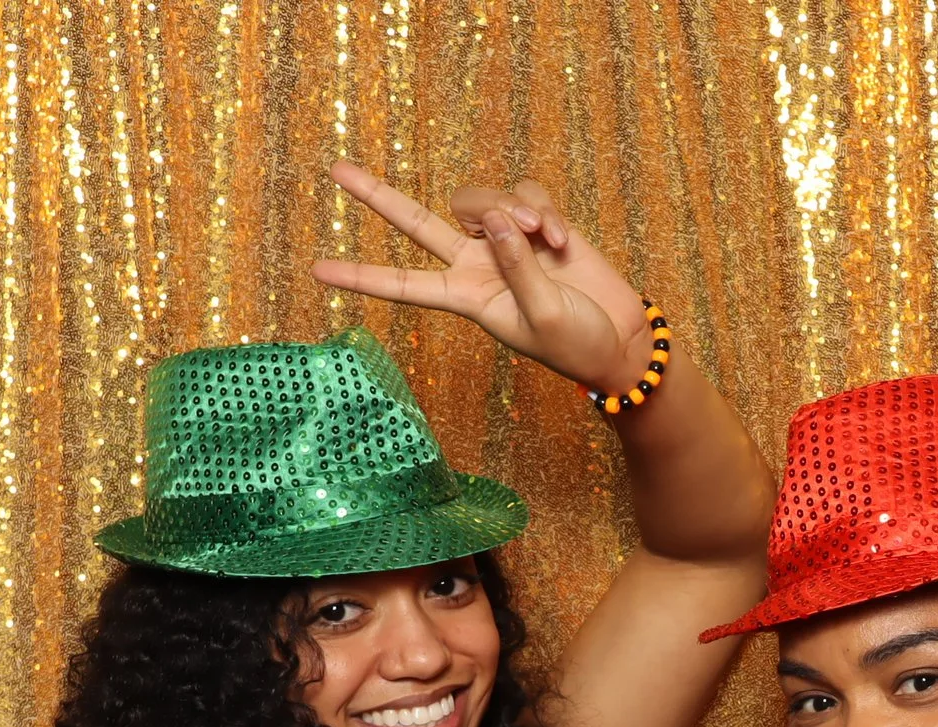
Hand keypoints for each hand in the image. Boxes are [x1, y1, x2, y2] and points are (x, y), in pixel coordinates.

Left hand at [312, 161, 657, 394]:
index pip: (404, 284)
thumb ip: (517, 267)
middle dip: (378, 196)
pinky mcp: (541, 224)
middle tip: (335, 170)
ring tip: (546, 236)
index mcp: (467, 298)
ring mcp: (508, 241)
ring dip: (511, 209)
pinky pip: (526, 194)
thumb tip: (498, 220)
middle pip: (417, 222)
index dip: (362, 275)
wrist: (621, 340)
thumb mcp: (543, 315)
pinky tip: (563, 239)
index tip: (316, 270)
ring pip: (481, 200)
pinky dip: (545, 210)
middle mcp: (478, 264)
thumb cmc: (578, 345)